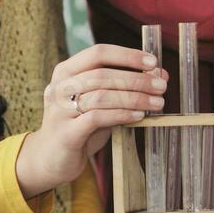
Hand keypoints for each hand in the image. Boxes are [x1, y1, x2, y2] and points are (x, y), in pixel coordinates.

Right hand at [16, 44, 168, 198]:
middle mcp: (59, 87)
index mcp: (67, 71)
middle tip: (162, 87)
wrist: (52, 159)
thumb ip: (125, 87)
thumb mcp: (103, 102)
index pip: (98, 53)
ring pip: (101, 96)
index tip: (153, 62)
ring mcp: (59, 110)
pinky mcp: (65, 133)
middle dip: (136, 80)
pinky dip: (121, 115)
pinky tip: (139, 116)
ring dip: (134, 98)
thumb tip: (160, 75)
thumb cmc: (80, 125)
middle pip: (102, 75)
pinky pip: (97, 118)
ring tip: (157, 103)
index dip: (127, 56)